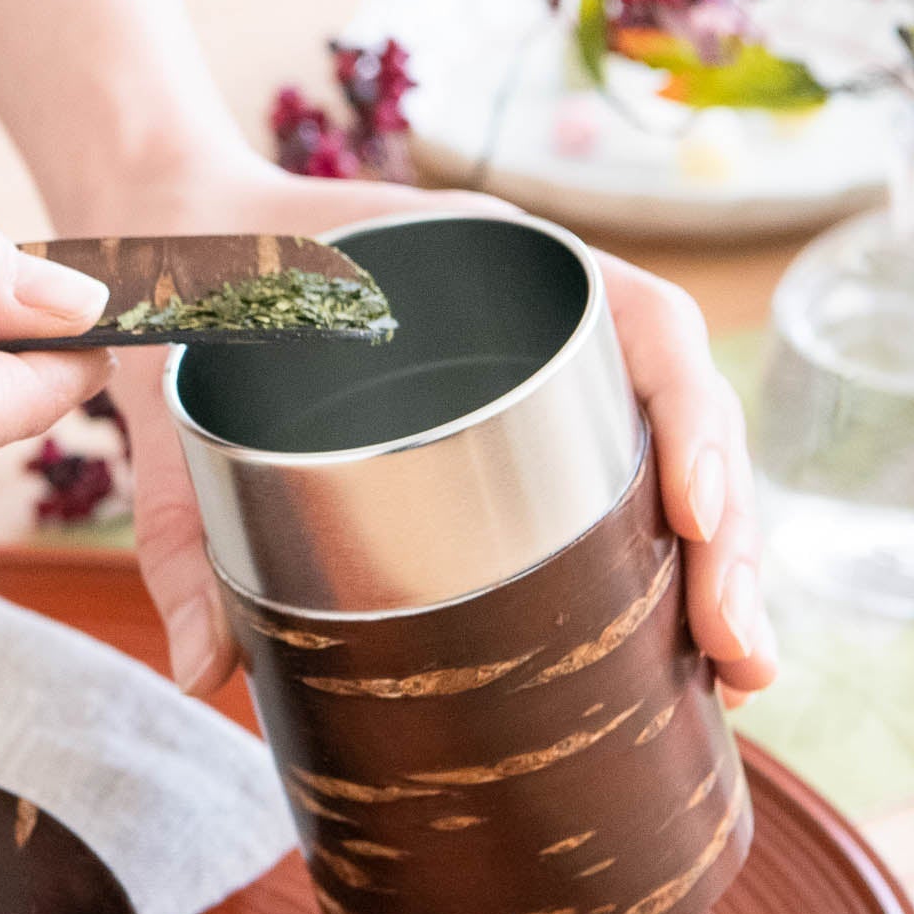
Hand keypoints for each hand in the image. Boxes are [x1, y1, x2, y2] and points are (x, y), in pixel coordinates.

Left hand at [95, 156, 776, 705]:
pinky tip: (677, 652)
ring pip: (662, 463)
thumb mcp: (180, 399)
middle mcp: (533, 316)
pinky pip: (606, 486)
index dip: (694, 420)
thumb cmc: (194, 289)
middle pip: (680, 416)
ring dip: (715, 565)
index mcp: (487, 263)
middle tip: (740, 655)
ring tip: (735, 676)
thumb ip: (181, 525)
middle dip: (729, 538)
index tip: (698, 519)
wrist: (174, 237)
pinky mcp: (510, 430)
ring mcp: (532, 374)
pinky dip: (650, 562)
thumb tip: (200, 674)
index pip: (645, 326)